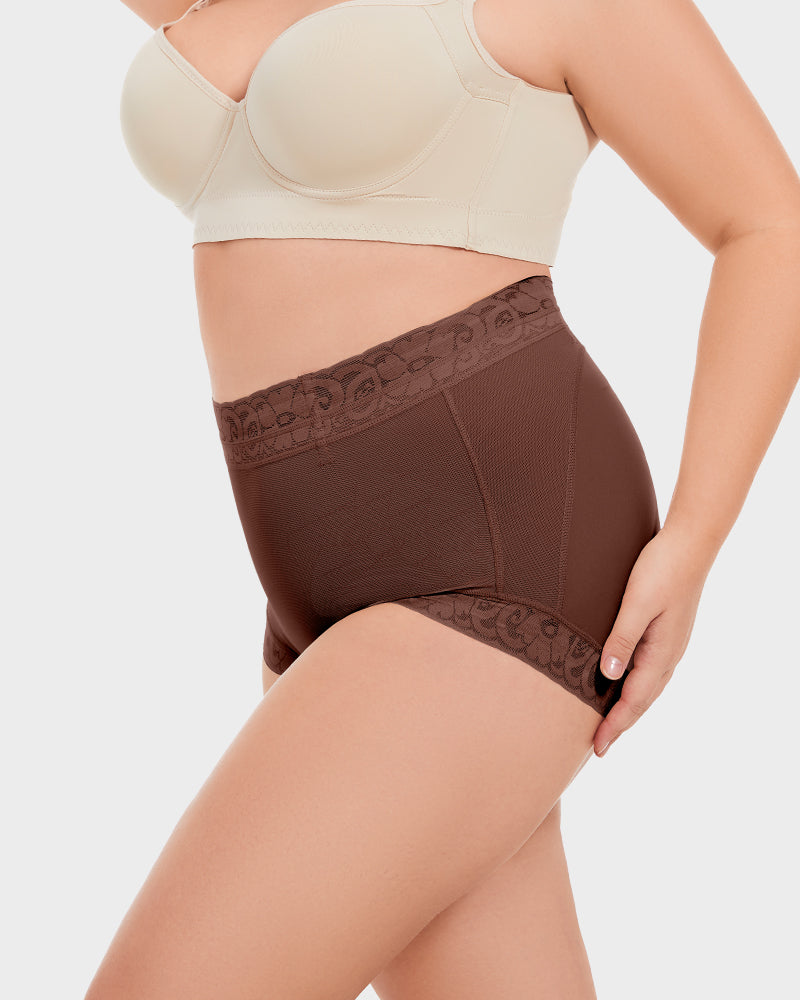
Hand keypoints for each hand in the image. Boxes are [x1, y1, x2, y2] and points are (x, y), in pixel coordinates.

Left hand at [593, 522, 712, 756]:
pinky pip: (650, 670)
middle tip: (599, 746)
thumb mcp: (636, 603)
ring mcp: (671, 644)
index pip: (633, 700)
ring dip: (629, 707)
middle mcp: (669, 654)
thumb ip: (622, 638)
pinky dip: (636, 686)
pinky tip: (625, 682)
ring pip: (648, 687)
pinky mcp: (668, 632)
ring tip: (610, 722)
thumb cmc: (661, 568)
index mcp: (661, 653)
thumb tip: (609, 676)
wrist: (690, 543)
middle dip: (621, 724)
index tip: (598, 748)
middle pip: (642, 700)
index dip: (615, 725)